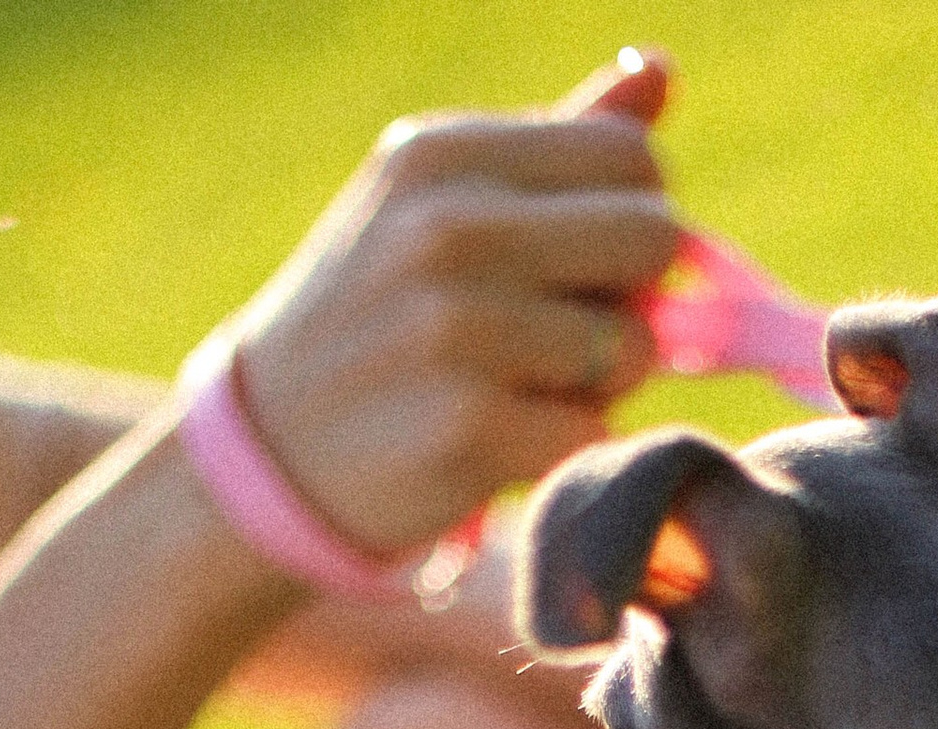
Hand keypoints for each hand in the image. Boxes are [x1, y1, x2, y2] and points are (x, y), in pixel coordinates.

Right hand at [225, 49, 682, 558]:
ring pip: (633, 346)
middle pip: (652, 237)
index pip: (629, 155)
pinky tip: (504, 440)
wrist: (276, 448)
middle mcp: (449, 226)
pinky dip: (566, 446)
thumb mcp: (438, 202)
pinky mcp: (470, 427)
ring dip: (599, 382)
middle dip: (633, 292)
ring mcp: (458, 328)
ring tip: (521, 385)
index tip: (585, 261)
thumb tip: (661, 72)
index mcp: (444, 154)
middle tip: (568, 328)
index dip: (633, 214)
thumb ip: (557, 142)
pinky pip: (595, 431)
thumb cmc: (380, 315)